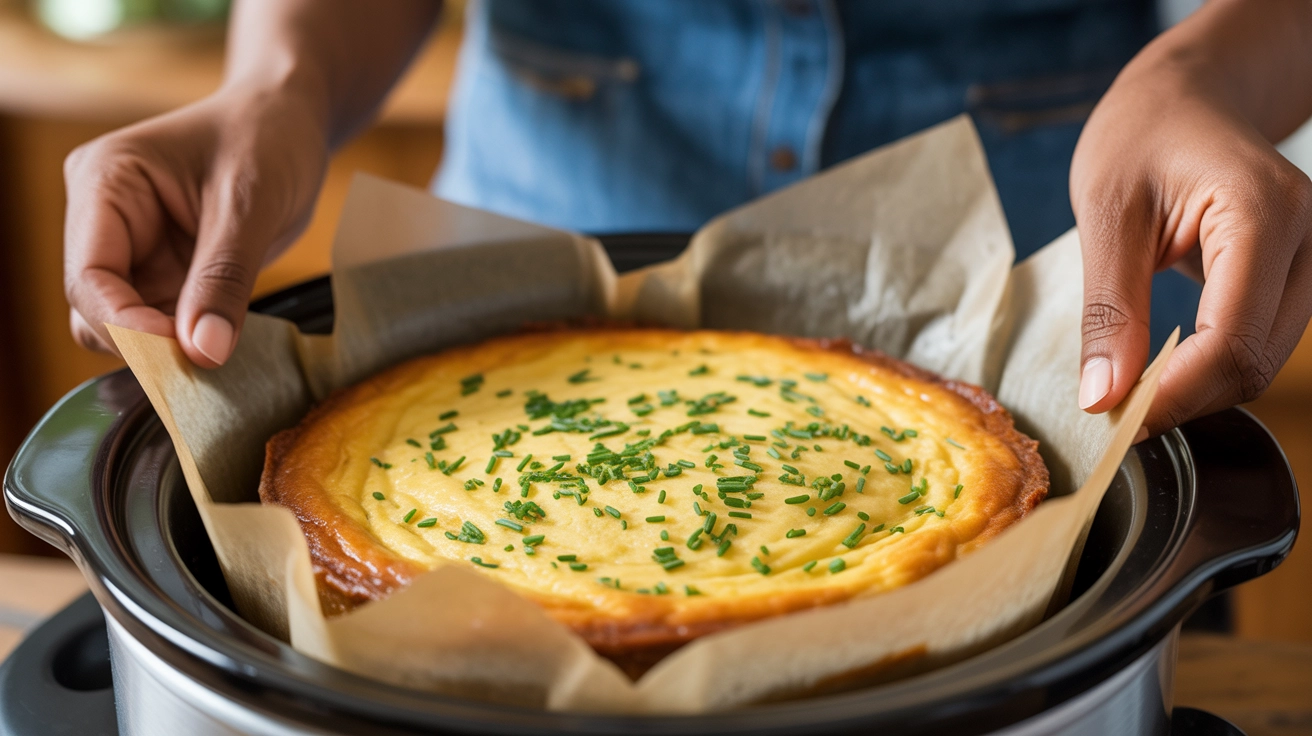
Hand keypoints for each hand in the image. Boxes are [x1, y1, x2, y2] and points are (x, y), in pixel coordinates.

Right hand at [64, 87, 328, 366]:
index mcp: (105, 183)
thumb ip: (225, 278)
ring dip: (168, 347)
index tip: (180, 353)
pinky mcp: (165, 269)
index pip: (89, 276)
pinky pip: (164, 320)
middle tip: (207, 361)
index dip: (126, 325)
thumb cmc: (267, 137)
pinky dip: (189, 340)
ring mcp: (134, 248)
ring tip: (221, 351)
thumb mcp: (251, 204)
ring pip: (127, 323)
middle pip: (97, 308)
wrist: (290, 120)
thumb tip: (204, 351)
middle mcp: (105, 218)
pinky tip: (224, 343)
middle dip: (145, 341)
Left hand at [1070, 46, 1311, 435]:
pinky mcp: (1297, 273)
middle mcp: (1308, 239)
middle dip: (1184, 400)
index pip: (1231, 340)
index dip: (1175, 394)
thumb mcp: (1106, 214)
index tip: (1115, 420)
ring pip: (1262, 362)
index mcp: (1262, 214)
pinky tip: (1161, 367)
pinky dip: (1209, 367)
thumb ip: (1109, 310)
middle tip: (1112, 412)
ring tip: (1129, 389)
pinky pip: (1260, 341)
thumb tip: (1104, 397)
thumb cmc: (1141, 135)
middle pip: (1254, 362)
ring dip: (1197, 390)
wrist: (1186, 95)